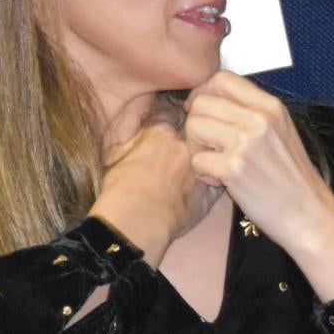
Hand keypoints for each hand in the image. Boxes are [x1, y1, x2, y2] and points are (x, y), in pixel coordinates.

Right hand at [87, 117, 216, 260]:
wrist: (136, 218)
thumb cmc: (120, 187)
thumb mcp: (115, 156)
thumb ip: (132, 142)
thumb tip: (133, 139)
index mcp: (161, 131)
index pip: (172, 116)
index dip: (171, 124)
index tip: (169, 133)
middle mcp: (184, 144)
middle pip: (195, 135)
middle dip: (191, 141)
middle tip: (180, 155)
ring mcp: (200, 167)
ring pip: (209, 157)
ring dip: (205, 160)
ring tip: (190, 174)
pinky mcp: (210, 192)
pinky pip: (218, 181)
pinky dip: (213, 183)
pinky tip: (204, 189)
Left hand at [183, 72, 333, 295]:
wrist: (309, 215)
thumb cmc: (291, 176)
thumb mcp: (281, 131)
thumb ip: (252, 112)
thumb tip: (212, 97)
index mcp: (270, 106)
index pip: (222, 78)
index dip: (204, 93)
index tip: (203, 112)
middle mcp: (259, 119)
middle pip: (201, 102)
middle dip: (196, 124)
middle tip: (209, 146)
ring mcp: (246, 143)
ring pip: (194, 126)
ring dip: (197, 147)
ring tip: (214, 163)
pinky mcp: (234, 169)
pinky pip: (197, 159)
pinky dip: (202, 173)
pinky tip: (220, 181)